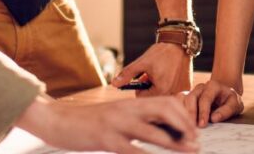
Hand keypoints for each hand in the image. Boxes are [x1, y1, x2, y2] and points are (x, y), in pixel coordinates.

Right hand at [17, 94, 197, 152]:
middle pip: (165, 111)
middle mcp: (128, 110)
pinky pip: (130, 149)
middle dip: (184, 126)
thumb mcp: (117, 116)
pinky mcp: (105, 139)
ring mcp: (116, 124)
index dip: (183, 116)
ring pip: (152, 131)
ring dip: (173, 143)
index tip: (194, 132)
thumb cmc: (91, 122)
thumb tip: (164, 128)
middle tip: (195, 143)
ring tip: (188, 151)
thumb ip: (138, 120)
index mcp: (132, 104)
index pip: (166, 103)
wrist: (58, 121)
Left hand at [112, 42, 192, 95]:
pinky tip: (171, 73)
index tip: (144, 76)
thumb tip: (113, 84)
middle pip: (154, 98)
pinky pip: (174, 91)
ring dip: (160, 87)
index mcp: (161, 90)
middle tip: (152, 74)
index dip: (141, 86)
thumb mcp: (142, 62)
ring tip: (161, 73)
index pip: (143, 98)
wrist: (180, 42)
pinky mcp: (187, 87)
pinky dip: (170, 85)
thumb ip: (127, 74)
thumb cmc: (161, 52)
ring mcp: (182, 91)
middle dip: (150, 88)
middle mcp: (173, 93)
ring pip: (164, 94)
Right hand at [184, 78, 244, 126]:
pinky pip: (179, 102)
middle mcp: (201, 87)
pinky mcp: (187, 98)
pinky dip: (178, 111)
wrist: (226, 95)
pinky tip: (180, 121)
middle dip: (191, 113)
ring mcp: (193, 91)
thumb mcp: (235, 104)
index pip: (205, 98)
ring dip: (183, 113)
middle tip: (192, 127)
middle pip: (191, 97)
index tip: (202, 125)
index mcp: (213, 86)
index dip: (203, 112)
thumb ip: (226, 110)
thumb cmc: (230, 101)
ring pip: (183, 99)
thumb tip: (214, 118)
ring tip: (185, 126)